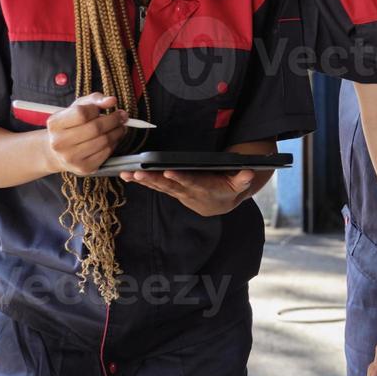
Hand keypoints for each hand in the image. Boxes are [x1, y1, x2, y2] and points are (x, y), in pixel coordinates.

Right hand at [43, 93, 129, 174]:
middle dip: (114, 120)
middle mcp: (59, 142)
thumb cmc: (71, 126)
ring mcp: (70, 157)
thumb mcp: (77, 108)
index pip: (82, 113)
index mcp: (55, 124)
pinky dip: (114, 144)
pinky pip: (106, 153)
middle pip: (95, 128)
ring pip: (104, 141)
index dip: (98, 108)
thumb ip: (94, 100)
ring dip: (117, 132)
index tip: (111, 106)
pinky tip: (114, 139)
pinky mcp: (83, 168)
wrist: (59, 153)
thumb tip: (112, 100)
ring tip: (120, 127)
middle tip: (123, 117)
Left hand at [120, 168, 256, 216]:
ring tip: (127, 174)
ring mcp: (176, 191)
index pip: (189, 182)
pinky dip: (141, 181)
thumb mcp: (239, 185)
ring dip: (142, 181)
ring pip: (158, 186)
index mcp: (202, 187)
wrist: (219, 204)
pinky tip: (127, 175)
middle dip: (153, 179)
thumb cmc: (228, 189)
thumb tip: (249, 172)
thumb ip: (243, 179)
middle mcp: (186, 191)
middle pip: (168, 185)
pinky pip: (154, 185)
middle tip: (139, 173)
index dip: (179, 178)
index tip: (168, 171)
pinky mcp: (170, 189)